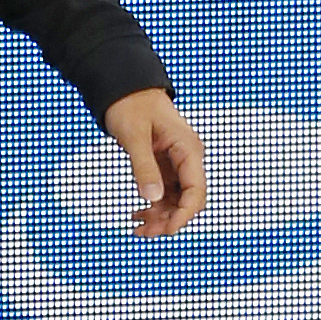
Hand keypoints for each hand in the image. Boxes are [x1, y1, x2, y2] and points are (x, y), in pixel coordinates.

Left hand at [104, 88, 205, 236]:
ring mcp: (177, 163)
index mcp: (188, 149)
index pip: (196, 190)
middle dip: (169, 219)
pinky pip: (164, 192)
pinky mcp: (164, 165)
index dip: (184, 214)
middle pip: (188, 199)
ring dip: (159, 216)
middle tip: (143, 232)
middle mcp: (188, 158)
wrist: (124, 87)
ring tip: (137, 228)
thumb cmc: (130, 104)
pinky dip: (153, 205)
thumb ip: (143, 166)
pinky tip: (136, 215)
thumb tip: (152, 198)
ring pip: (176, 199)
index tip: (166, 230)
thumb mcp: (133, 135)